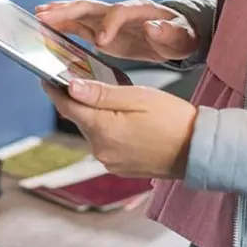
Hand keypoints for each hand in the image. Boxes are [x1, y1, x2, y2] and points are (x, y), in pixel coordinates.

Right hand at [35, 0, 197, 63]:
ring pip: (79, 12)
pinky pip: (78, 24)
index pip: (119, 12)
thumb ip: (168, 32)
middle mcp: (119, 10)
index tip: (101, 43)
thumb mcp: (181, 37)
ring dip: (58, 13)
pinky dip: (62, 24)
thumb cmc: (180, 36)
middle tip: (45, 16)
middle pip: (90, 6)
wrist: (176, 36)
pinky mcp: (101, 29)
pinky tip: (45, 25)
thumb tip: (153, 27)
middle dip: (67, 11)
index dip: (109, 26)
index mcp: (139, 10)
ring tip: (38, 16)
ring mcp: (108, 19)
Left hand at [43, 78, 196, 179]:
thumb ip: (101, 94)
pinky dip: (107, 129)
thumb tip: (70, 87)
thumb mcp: (137, 97)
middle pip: (80, 119)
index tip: (45, 78)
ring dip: (95, 115)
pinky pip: (105, 144)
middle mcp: (101, 150)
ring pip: (92, 131)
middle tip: (82, 80)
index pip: (67, 107)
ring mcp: (110, 162)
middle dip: (78, 101)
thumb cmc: (174, 119)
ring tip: (109, 99)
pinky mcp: (120, 167)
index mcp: (103, 130)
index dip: (54, 90)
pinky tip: (122, 119)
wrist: (200, 150)